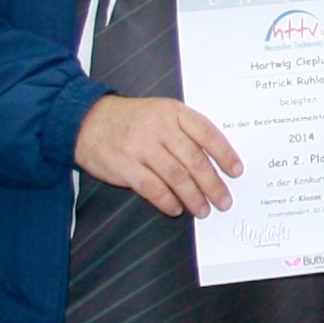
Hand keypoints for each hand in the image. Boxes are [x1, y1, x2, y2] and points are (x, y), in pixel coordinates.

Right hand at [75, 94, 240, 214]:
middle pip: (194, 160)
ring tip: (203, 210)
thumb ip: (185, 130)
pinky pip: (152, 188)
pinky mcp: (125, 166)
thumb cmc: (131, 119)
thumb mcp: (161, 112)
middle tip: (224, 200)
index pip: (207, 133)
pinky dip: (166, 201)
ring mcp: (141, 147)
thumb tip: (215, 159)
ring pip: (176, 176)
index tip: (236, 171)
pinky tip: (175, 209)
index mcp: (173, 113)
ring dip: (193, 197)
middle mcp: (160, 128)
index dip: (224, 154)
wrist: (87, 120)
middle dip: (213, 184)